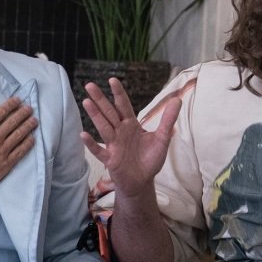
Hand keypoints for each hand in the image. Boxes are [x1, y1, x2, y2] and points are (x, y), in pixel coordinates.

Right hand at [0, 95, 33, 193]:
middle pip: (12, 122)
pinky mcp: (6, 164)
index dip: (10, 105)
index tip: (18, 100)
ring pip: (19, 135)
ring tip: (34, 120)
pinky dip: (28, 144)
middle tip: (30, 108)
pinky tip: (32, 139)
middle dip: (22, 113)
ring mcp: (2, 152)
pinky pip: (20, 152)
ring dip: (28, 126)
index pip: (0, 113)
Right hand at [81, 78, 179, 197]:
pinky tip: (83, 134)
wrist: (142, 181)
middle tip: (89, 85)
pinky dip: (91, 144)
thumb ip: (168, 119)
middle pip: (108, 113)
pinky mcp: (110, 159)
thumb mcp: (162, 138)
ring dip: (95, 115)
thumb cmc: (150, 159)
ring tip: (86, 102)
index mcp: (131, 125)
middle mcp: (120, 132)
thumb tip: (177, 99)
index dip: (118, 93)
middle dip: (100, 99)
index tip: (112, 80)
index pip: (123, 106)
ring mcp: (113, 145)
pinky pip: (99, 150)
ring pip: (103, 127)